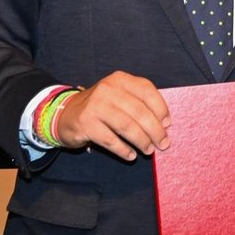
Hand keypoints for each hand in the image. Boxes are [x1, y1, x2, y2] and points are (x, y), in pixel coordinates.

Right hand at [53, 70, 170, 160]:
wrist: (66, 113)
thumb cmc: (101, 107)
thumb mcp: (119, 96)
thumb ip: (139, 104)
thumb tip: (164, 124)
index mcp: (120, 79)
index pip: (147, 92)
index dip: (161, 109)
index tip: (168, 124)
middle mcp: (108, 89)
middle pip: (139, 112)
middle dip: (155, 130)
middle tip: (163, 143)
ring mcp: (95, 106)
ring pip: (127, 126)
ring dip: (142, 141)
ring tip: (148, 150)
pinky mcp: (85, 123)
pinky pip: (110, 140)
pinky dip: (123, 150)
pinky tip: (131, 155)